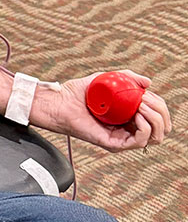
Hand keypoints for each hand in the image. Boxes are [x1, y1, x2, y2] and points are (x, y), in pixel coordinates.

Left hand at [44, 70, 171, 152]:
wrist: (60, 102)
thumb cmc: (79, 92)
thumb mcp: (109, 78)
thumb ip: (129, 77)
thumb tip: (148, 84)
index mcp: (129, 118)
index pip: (157, 117)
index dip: (159, 105)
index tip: (147, 93)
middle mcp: (127, 130)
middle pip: (161, 129)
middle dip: (161, 111)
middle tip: (146, 99)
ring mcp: (120, 139)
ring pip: (155, 137)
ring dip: (155, 118)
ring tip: (141, 105)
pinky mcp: (112, 144)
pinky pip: (139, 141)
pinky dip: (145, 127)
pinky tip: (137, 114)